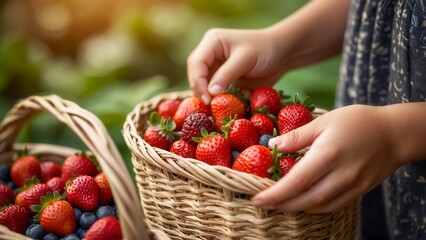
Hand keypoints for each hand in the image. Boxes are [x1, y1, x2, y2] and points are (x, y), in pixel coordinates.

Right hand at [187, 28, 286, 103]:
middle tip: (210, 107)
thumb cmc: (265, 50)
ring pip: (203, 85)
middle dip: (200, 91)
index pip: (196, 63)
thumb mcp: (245, 60)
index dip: (198, 82)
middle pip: (195, 75)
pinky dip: (218, 101)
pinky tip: (223, 109)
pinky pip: (215, 92)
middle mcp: (210, 54)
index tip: (208, 99)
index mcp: (212, 43)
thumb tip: (210, 92)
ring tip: (215, 110)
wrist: (282, 54)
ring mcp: (216, 68)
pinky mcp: (223, 79)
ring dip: (208, 98)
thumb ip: (227, 75)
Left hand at [251, 105, 401, 211]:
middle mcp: (340, 174)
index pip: (296, 181)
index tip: (257, 199)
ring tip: (278, 203)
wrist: (394, 133)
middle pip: (305, 199)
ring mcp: (352, 185)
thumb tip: (272, 146)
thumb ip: (297, 136)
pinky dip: (314, 207)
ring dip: (295, 208)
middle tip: (262, 203)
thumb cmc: (357, 121)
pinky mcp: (359, 190)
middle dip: (281, 204)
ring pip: (319, 206)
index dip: (275, 194)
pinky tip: (303, 202)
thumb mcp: (324, 120)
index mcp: (328, 154)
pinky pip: (333, 205)